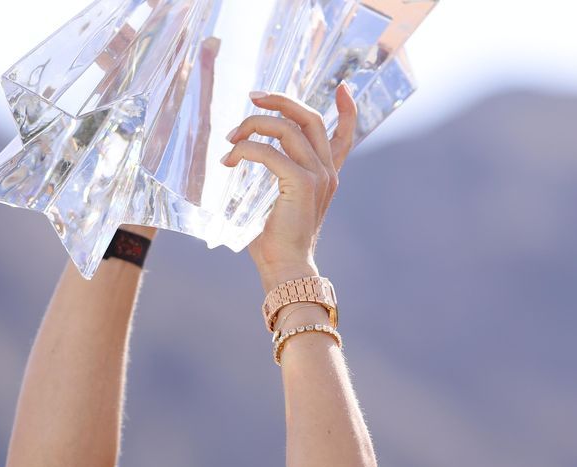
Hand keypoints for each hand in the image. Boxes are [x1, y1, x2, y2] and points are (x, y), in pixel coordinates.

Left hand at [222, 84, 358, 288]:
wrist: (286, 268)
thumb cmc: (275, 240)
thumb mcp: (279, 201)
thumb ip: (276, 176)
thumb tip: (242, 155)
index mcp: (326, 174)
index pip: (344, 135)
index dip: (346, 109)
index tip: (343, 87)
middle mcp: (326, 171)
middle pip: (309, 118)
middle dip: (281, 100)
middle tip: (253, 97)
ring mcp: (317, 176)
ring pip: (287, 130)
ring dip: (254, 126)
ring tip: (230, 138)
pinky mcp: (302, 184)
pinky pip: (270, 153)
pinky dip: (246, 150)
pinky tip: (230, 160)